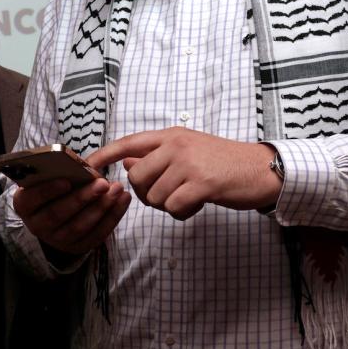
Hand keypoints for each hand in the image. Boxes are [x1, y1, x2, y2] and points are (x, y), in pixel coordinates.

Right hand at [11, 175, 129, 257]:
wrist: (56, 213)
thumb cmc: (54, 187)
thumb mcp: (49, 178)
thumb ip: (59, 171)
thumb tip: (82, 166)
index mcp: (25, 205)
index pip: (32, 199)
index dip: (48, 190)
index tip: (67, 180)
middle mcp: (37, 225)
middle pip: (59, 214)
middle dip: (83, 198)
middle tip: (103, 183)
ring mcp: (57, 240)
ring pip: (80, 226)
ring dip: (101, 207)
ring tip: (117, 189)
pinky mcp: (77, 247)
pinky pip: (96, 235)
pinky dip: (112, 217)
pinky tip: (124, 200)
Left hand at [87, 128, 281, 219]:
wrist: (261, 169)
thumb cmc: (224, 163)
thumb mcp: (188, 151)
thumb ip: (157, 156)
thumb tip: (125, 162)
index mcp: (171, 135)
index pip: (128, 142)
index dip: (104, 154)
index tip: (86, 166)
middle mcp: (177, 145)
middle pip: (137, 178)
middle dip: (148, 194)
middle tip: (171, 194)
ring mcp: (189, 162)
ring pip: (155, 196)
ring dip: (169, 205)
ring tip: (190, 197)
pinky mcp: (202, 183)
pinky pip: (174, 207)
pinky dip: (183, 213)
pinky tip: (197, 205)